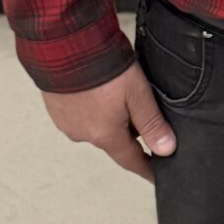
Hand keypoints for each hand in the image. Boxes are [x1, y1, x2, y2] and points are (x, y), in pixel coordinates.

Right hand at [41, 61, 175, 180]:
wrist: (64, 47)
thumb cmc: (103, 69)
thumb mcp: (138, 94)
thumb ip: (152, 123)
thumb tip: (167, 150)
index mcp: (104, 135)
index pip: (130, 160)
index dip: (146, 167)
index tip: (155, 175)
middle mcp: (83, 135)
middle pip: (114, 139)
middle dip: (130, 131)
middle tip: (144, 113)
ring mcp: (66, 122)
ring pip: (97, 125)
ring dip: (110, 116)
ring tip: (120, 94)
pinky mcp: (56, 108)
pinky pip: (81, 114)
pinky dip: (93, 107)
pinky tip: (99, 90)